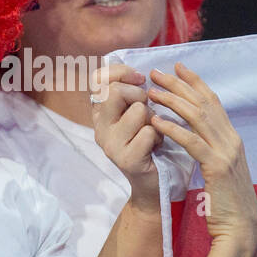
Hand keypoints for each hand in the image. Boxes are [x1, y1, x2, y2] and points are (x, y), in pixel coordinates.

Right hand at [90, 64, 159, 205]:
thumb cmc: (150, 143)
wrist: (154, 184)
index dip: (120, 72)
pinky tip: (156, 147)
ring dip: (153, 118)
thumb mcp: (138, 113)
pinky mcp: (126, 159)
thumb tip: (142, 73)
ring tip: (153, 132)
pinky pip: (148, 132)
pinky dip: (159, 136)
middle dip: (139, 94)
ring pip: (136, 110)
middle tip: (148, 109)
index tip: (140, 78)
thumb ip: (133, 92)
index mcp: (100, 113)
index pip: (98, 79)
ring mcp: (110, 145)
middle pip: (114, 91)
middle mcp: (99, 127)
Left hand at [145, 63, 256, 256]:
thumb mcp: (222, 171)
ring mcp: (226, 152)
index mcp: (232, 139)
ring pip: (198, 117)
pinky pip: (192, 142)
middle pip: (204, 103)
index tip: (178, 67)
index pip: (213, 102)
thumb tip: (198, 139)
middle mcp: (231, 140)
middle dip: (180, 84)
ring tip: (151, 91)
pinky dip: (173, 128)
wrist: (241, 229)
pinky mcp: (216, 167)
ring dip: (173, 101)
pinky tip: (156, 121)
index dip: (195, 83)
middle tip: (157, 71)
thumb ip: (213, 152)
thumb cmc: (229, 205)